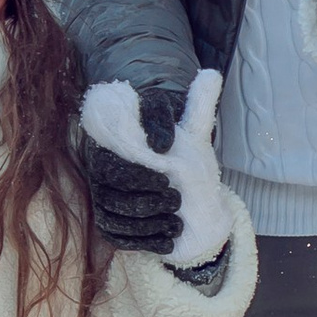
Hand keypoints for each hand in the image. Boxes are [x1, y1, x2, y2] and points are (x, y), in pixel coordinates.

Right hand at [81, 78, 188, 253]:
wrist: (190, 188)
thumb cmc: (186, 154)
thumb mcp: (193, 130)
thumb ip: (198, 104)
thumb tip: (211, 75)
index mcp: (117, 148)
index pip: (112, 166)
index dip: (137, 175)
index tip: (167, 177)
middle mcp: (105, 175)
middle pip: (111, 194)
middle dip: (144, 200)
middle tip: (175, 200)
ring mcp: (107, 201)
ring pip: (113, 217)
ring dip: (145, 223)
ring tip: (175, 222)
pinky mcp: (113, 225)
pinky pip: (116, 237)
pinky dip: (142, 241)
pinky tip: (168, 240)